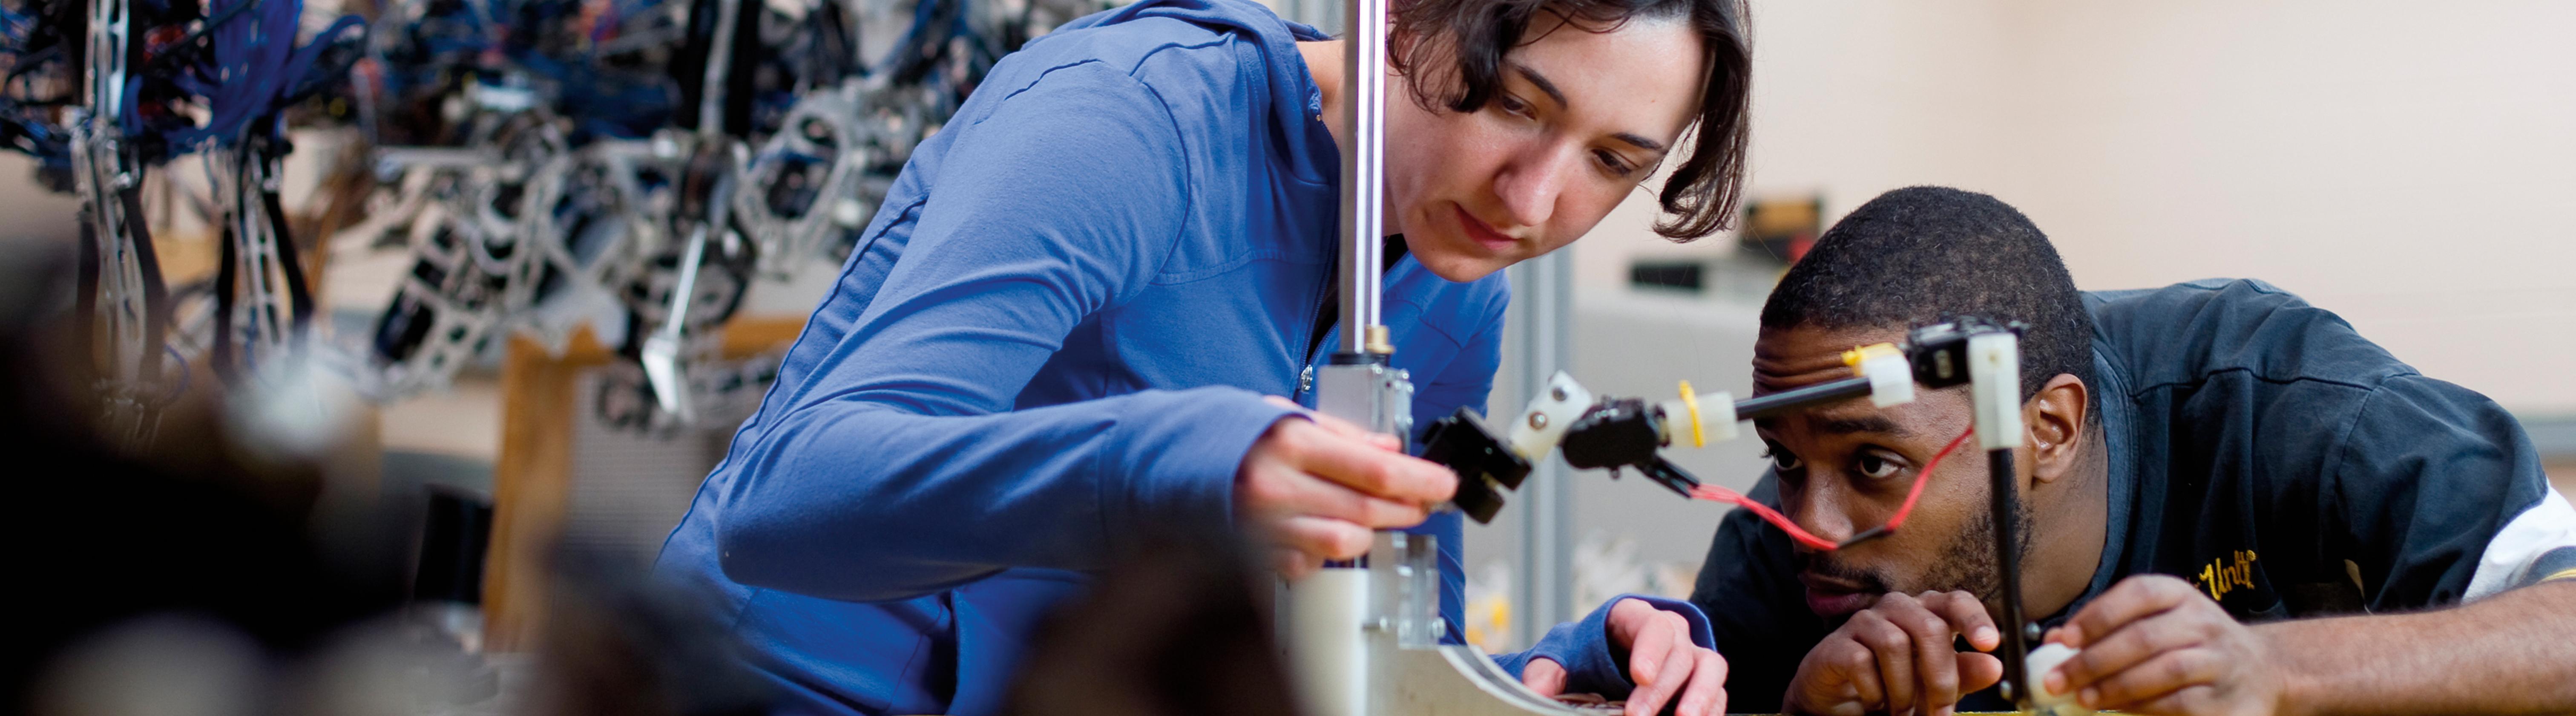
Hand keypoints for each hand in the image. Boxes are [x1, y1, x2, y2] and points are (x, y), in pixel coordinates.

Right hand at [1237, 396, 1455, 578]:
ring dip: (1371, 531)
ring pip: (1345, 542)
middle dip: (1407, 508)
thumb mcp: (1286, 414)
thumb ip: (1343, 433)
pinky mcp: (1256, 555)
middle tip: (1423, 502)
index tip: (1443, 483)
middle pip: (1367, 509)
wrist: (1170, 464)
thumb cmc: (1230, 435)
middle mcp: (1275, 486)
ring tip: (1374, 515)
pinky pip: (1311, 563)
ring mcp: (1264, 526)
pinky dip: (1326, 550)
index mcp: (1288, 442)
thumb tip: (1392, 449)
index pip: (1374, 470)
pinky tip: (1321, 527)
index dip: (1419, 480)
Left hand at [1522, 598, 1728, 715]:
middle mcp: (1672, 632)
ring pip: (1708, 668)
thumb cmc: (1589, 654)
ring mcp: (1692, 655)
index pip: (1652, 625)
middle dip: (1660, 689)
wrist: (1608, 661)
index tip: (1639, 676)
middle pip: (1678, 653)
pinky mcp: (1704, 680)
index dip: (1650, 649)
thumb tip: (1535, 694)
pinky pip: (1718, 691)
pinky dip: (1712, 708)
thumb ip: (1548, 671)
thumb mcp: (1564, 656)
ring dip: (1699, 696)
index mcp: (1637, 617)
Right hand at [1785, 590, 2003, 715]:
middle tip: (1941, 712)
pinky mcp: (1836, 644)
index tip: (1989, 644)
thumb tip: (1993, 666)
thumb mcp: (1936, 686)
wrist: (1839, 706)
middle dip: (1940, 677)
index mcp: (1927, 614)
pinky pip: (1861, 661)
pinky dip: (1874, 691)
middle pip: (1928, 627)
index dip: (1973, 618)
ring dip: (1904, 690)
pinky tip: (1874, 702)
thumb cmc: (1892, 688)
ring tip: (1902, 711)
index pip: (1955, 601)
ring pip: (1894, 644)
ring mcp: (1863, 622)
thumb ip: (1964, 674)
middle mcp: (1896, 609)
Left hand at [2043, 575, 2284, 715]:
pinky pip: (2179, 703)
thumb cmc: (2191, 645)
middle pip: (2144, 637)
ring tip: (2084, 699)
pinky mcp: (2226, 698)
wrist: (2261, 671)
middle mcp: (2204, 622)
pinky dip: (2144, 707)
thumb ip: (2108, 628)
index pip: (2138, 594)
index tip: (2064, 640)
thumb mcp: (2155, 622)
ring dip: (2117, 687)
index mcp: (2180, 595)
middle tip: (2059, 680)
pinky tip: (2118, 710)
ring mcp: (2220, 659)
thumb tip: (2052, 642)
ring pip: (2164, 670)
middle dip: (2094, 661)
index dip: (2098, 616)